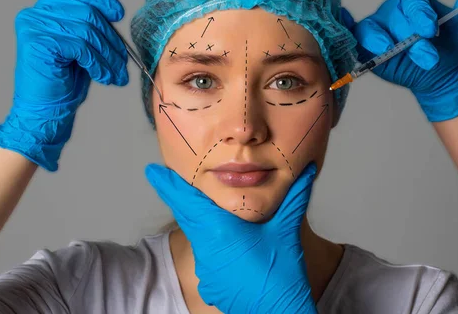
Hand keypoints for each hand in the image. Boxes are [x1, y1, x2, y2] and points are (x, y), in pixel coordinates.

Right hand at [0, 0, 128, 170]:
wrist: (45, 112)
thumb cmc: (64, 81)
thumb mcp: (82, 43)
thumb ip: (88, 15)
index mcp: (43, 10)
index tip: (117, 13)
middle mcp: (35, 15)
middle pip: (86, 10)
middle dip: (111, 38)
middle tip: (123, 61)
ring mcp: (34, 28)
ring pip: (87, 30)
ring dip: (108, 55)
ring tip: (116, 74)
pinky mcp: (39, 44)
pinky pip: (80, 47)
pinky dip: (97, 63)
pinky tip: (103, 77)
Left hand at [145, 162, 318, 313]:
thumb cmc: (283, 273)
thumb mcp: (288, 230)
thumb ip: (294, 197)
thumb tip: (305, 171)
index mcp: (220, 230)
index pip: (187, 201)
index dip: (169, 185)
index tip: (152, 171)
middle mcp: (206, 250)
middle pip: (189, 218)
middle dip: (183, 200)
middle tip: (175, 182)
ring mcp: (206, 271)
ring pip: (200, 240)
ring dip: (205, 227)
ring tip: (218, 219)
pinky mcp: (210, 287)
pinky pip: (208, 261)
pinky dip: (215, 250)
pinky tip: (233, 251)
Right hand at [344, 0, 457, 120]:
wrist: (440, 72)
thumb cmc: (449, 47)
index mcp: (414, 0)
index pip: (412, 0)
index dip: (420, 14)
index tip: (431, 30)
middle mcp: (392, 10)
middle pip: (394, 17)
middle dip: (410, 38)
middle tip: (429, 58)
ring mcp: (377, 27)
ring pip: (371, 28)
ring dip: (379, 40)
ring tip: (389, 51)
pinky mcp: (366, 46)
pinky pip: (355, 38)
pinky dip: (350, 35)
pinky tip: (349, 32)